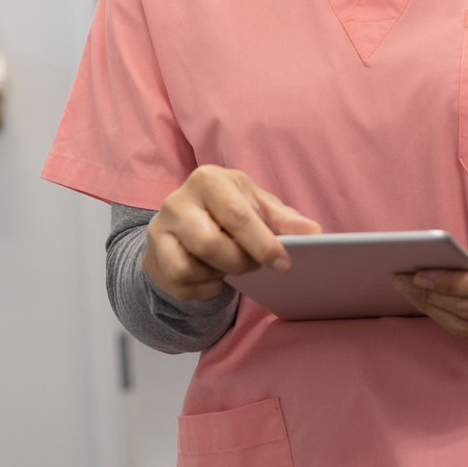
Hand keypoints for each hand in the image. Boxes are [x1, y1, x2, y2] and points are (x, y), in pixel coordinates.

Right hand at [142, 164, 321, 301]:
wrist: (187, 223)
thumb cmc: (229, 210)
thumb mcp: (258, 206)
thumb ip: (285, 220)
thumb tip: (314, 233)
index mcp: (208, 179)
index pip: (237, 215)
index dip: (264, 243)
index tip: (284, 263)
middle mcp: (177, 200)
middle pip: (211, 244)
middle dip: (240, 262)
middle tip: (253, 264)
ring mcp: (160, 230)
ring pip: (191, 268)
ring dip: (220, 274)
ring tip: (231, 264)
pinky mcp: (153, 258)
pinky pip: (182, 284)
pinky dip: (205, 286)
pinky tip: (213, 273)